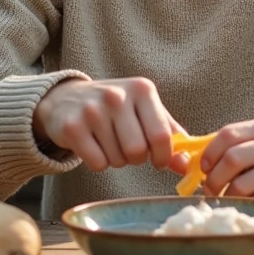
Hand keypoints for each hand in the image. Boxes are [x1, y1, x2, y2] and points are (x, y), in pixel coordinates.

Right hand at [34, 77, 186, 172]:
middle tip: (128, 149)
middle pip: (138, 151)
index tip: (159, 160)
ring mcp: (92, 110)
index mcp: (142, 89)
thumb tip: (186, 165)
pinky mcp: (72, 127)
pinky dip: (98, 163)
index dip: (163, 156)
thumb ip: (169, 135)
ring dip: (117, 160)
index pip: (161, 135)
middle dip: (136, 159)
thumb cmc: (116, 109)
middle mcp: (117, 95)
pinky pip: (97, 163)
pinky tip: (93, 145)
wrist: (67, 99)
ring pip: (117, 159)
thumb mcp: (145, 111)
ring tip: (109, 142)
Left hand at [198, 116, 253, 210]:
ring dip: (228, 197)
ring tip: (227, 201)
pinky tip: (247, 206)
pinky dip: (248, 206)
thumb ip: (236, 146)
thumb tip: (192, 160)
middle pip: (233, 159)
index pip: (228, 135)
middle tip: (209, 192)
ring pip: (244, 185)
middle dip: (214, 180)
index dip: (209, 154)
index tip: (203, 169)